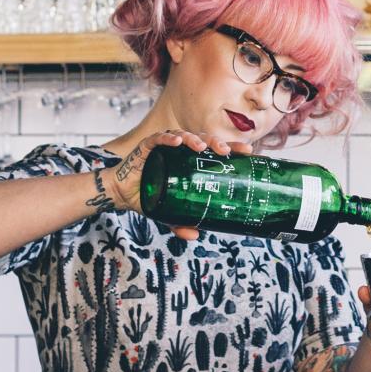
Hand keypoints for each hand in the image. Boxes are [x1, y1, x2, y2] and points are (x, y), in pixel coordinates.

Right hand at [98, 129, 251, 239]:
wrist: (122, 194)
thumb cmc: (149, 196)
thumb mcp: (168, 213)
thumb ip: (181, 223)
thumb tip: (196, 235)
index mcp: (190, 162)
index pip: (215, 152)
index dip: (232, 149)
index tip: (248, 152)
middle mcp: (180, 151)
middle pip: (204, 140)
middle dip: (218, 143)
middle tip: (228, 151)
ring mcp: (164, 146)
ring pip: (184, 136)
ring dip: (194, 139)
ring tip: (202, 147)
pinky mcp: (146, 146)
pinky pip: (158, 138)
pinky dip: (168, 139)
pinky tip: (177, 142)